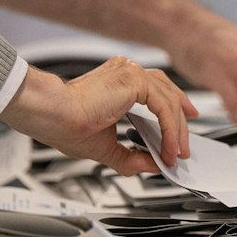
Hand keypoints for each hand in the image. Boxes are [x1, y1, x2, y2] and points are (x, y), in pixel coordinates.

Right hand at [0, 58, 194, 175]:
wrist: (52, 115)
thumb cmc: (65, 124)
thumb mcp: (107, 148)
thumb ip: (131, 157)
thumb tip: (152, 165)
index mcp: (119, 80)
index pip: (157, 90)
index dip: (173, 111)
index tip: (179, 134)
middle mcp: (126, 72)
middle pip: (168, 93)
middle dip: (181, 123)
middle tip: (184, 148)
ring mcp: (131, 73)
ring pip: (169, 100)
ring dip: (177, 131)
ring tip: (176, 153)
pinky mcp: (134, 80)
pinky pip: (164, 105)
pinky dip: (170, 129)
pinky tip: (168, 147)